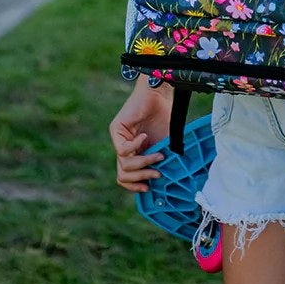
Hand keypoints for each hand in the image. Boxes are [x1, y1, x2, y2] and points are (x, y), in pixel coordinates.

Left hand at [110, 78, 172, 192]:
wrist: (159, 95)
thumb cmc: (164, 118)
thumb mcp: (166, 145)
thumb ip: (164, 161)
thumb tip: (168, 181)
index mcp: (135, 154)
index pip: (126, 178)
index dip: (135, 186)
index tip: (149, 188)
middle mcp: (124, 149)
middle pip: (123, 176)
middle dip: (142, 177)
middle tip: (157, 174)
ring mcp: (118, 140)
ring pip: (124, 165)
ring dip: (143, 163)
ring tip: (158, 155)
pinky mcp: (116, 130)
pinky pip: (122, 149)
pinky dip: (136, 146)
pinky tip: (145, 137)